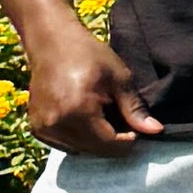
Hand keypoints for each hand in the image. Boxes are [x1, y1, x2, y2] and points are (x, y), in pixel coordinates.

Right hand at [28, 25, 158, 154]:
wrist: (51, 42)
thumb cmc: (88, 54)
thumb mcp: (118, 77)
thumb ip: (134, 108)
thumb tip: (156, 131)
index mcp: (77, 110)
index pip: (109, 144)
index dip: (128, 141)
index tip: (136, 130)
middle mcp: (56, 123)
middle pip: (94, 150)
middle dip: (113, 143)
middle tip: (122, 123)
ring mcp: (43, 127)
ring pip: (79, 150)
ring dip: (96, 142)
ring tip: (103, 118)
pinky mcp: (36, 128)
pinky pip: (65, 145)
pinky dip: (79, 139)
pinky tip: (86, 120)